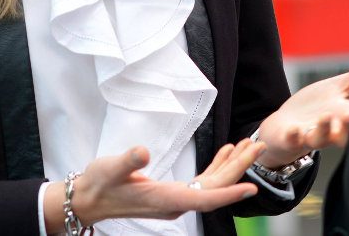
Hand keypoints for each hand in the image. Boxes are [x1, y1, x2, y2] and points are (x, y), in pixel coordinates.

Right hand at [45, 138, 264, 229]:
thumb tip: (143, 151)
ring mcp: (176, 198)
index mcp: (166, 199)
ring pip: (212, 184)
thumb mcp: (110, 168)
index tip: (252, 186)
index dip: (229, 193)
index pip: (204, 198)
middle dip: (239, 168)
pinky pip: (202, 182)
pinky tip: (226, 152)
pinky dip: (216, 167)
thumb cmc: (99, 184)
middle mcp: (175, 202)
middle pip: (215, 188)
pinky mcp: (173, 192)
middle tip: (259, 146)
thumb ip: (127, 161)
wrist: (89, 199)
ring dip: (231, 166)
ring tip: (250, 145)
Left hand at [254, 60, 348, 168]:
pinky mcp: (289, 138)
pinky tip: (294, 128)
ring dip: (323, 128)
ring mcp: (308, 135)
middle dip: (348, 126)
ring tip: (326, 116)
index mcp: (341, 117)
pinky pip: (292, 139)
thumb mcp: (335, 90)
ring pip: (319, 137)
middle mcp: (328, 130)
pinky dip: (293, 135)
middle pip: (342, 133)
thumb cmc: (315, 107)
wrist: (284, 128)